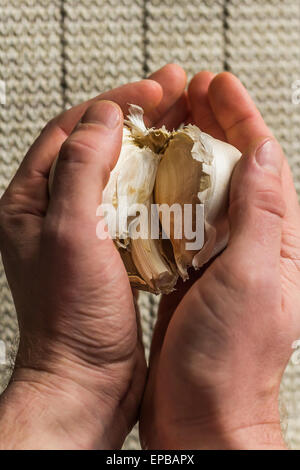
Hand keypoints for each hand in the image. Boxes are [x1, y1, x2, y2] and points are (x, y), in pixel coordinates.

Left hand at [0, 64, 187, 448]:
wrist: (86, 377)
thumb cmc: (69, 318)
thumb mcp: (69, 235)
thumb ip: (80, 171)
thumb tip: (103, 118)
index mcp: (31, 201)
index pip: (71, 130)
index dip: (113, 103)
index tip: (152, 89)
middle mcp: (54, 210)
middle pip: (97, 144)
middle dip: (136, 114)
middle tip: (175, 91)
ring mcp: (83, 228)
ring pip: (117, 170)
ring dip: (148, 144)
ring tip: (182, 122)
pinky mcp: (109, 247)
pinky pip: (132, 201)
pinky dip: (154, 182)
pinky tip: (177, 173)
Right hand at [140, 72, 299, 448]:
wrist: (203, 412)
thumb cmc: (231, 361)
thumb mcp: (255, 280)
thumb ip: (262, 216)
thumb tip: (264, 155)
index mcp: (278, 242)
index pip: (265, 163)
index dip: (243, 117)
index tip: (218, 83)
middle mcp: (252, 244)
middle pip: (236, 168)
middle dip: (217, 123)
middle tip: (191, 90)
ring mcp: (219, 256)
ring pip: (207, 189)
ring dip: (191, 151)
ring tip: (170, 120)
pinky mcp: (190, 270)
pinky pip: (182, 219)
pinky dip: (169, 190)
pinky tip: (154, 175)